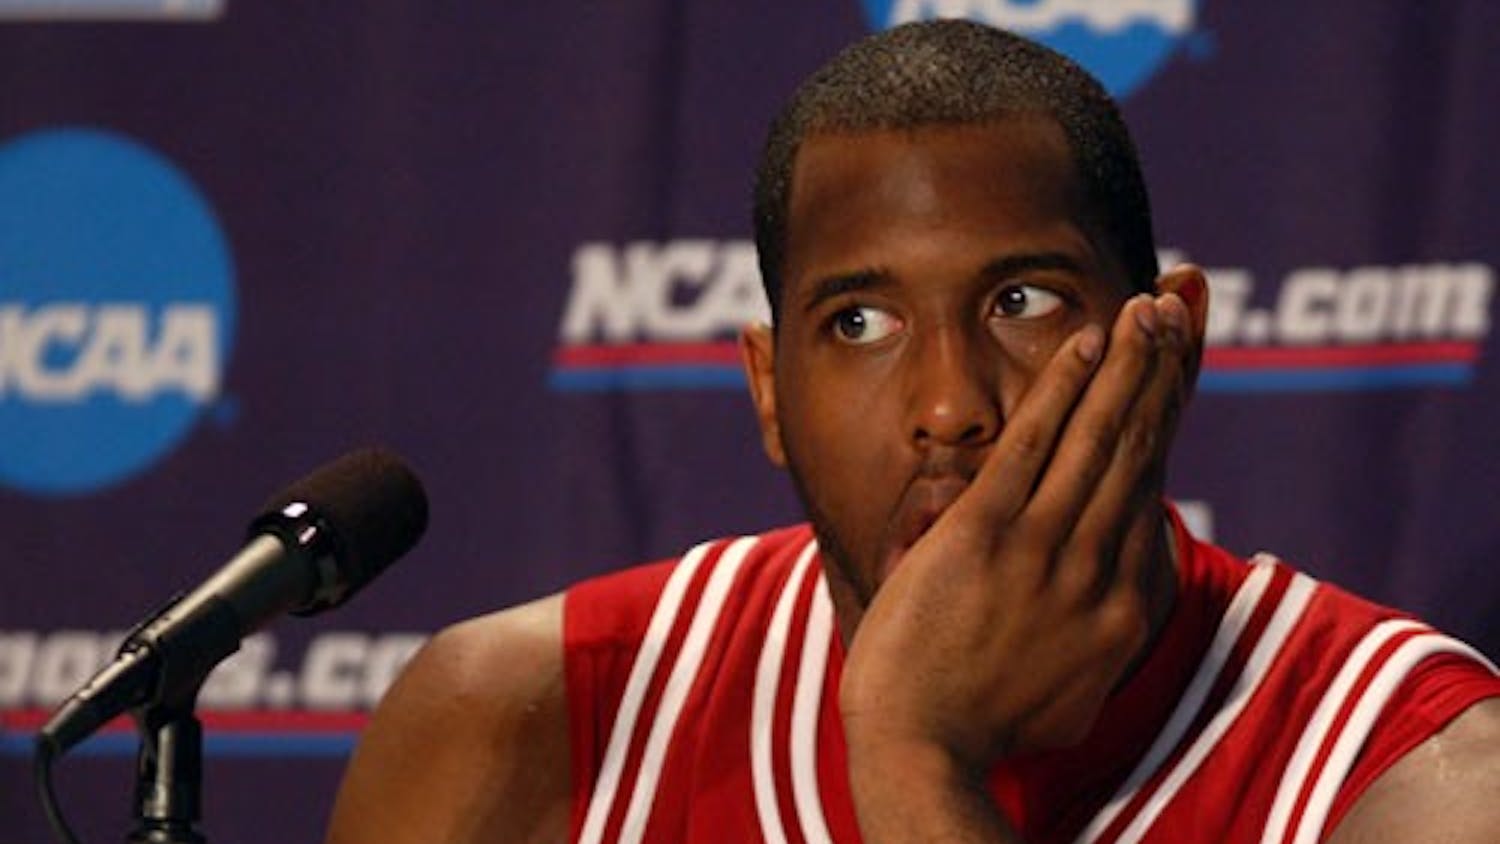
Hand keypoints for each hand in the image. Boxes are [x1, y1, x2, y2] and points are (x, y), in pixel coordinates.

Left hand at [840, 286, 1199, 794]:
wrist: (924, 751)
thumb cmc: (981, 728)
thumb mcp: (1065, 692)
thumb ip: (1088, 637)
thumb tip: (1096, 607)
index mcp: (1122, 607)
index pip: (1152, 488)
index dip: (1170, 418)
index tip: (1183, 364)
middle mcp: (1100, 570)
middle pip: (1140, 450)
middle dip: (1162, 370)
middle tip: (1181, 303)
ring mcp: (1045, 549)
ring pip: (1100, 439)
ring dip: (1129, 364)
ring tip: (1151, 305)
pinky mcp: (986, 534)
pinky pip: (1035, 445)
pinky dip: (1064, 389)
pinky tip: (1087, 342)